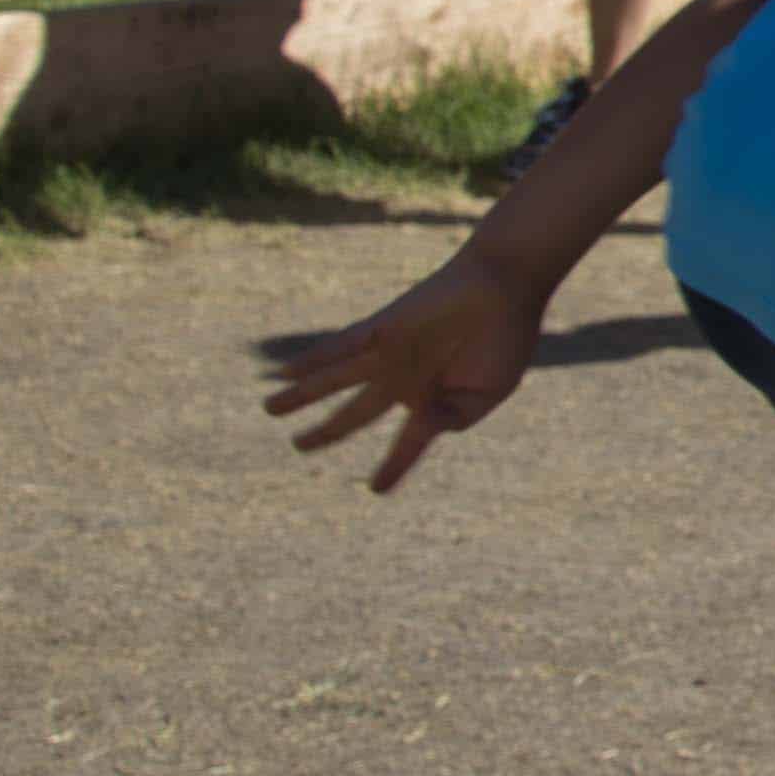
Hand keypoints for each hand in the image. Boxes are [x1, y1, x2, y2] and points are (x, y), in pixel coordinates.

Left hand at [262, 252, 549, 494]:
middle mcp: (403, 380)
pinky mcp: (380, 328)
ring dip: (301, 395)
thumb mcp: (488, 392)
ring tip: (268, 409)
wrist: (504, 285)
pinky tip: (284, 372)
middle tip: (298, 446)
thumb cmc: (505, 338)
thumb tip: (419, 430)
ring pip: (335, 381)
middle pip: (353, 413)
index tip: (375, 489)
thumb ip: (454, 418)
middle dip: (324, 432)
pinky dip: (312, 360)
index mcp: (433, 400)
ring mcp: (388, 354)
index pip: (407, 442)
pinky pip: (339, 347)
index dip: (394, 467)